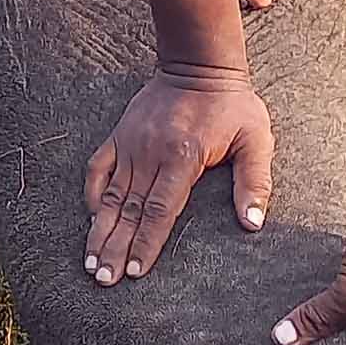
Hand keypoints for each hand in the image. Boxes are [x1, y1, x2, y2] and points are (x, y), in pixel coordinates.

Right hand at [82, 66, 273, 285]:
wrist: (199, 65)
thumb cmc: (233, 105)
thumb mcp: (256, 140)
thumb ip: (255, 183)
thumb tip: (253, 224)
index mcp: (183, 157)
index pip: (160, 210)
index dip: (146, 243)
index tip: (135, 271)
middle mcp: (150, 153)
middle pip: (128, 210)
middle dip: (114, 248)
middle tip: (102, 279)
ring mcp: (130, 144)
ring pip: (109, 196)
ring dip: (98, 231)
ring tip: (89, 262)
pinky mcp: (119, 135)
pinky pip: (98, 169)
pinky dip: (91, 194)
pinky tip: (89, 219)